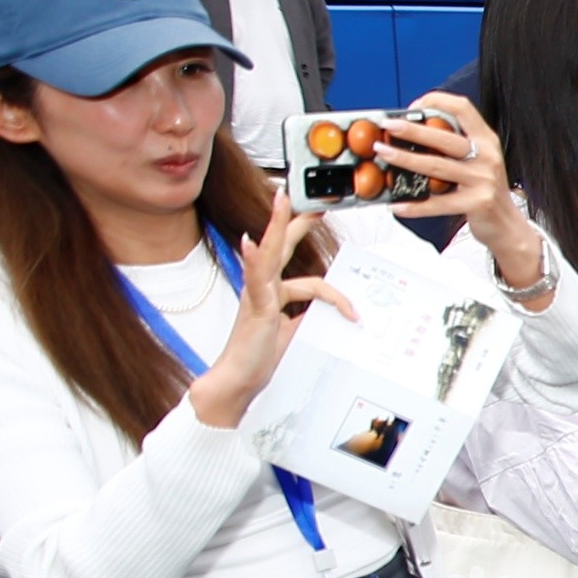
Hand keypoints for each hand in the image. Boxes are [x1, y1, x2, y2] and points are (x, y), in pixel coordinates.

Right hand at [188, 194, 356, 429]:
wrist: (239, 381)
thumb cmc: (262, 358)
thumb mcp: (298, 334)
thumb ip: (312, 318)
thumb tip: (338, 313)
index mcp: (273, 293)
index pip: (296, 264)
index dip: (312, 253)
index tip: (326, 238)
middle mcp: (263, 288)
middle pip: (280, 246)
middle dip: (293, 220)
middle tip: (307, 196)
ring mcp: (257, 295)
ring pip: (271, 255)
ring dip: (277, 226)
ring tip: (281, 201)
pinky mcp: (255, 307)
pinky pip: (255, 279)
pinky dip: (253, 259)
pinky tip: (249, 243)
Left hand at [379, 92, 548, 298]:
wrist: (507, 224)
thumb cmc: (485, 188)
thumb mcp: (480, 159)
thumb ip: (456, 143)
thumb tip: (414, 129)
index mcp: (486, 140)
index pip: (463, 109)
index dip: (437, 101)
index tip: (414, 107)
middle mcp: (487, 157)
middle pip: (445, 138)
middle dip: (412, 129)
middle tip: (388, 126)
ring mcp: (483, 180)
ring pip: (437, 166)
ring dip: (405, 159)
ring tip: (384, 154)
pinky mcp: (477, 203)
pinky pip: (439, 204)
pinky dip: (416, 205)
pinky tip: (397, 204)